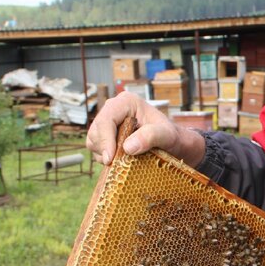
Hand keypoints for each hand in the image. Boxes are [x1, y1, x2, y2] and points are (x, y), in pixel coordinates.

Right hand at [85, 91, 205, 166]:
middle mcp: (114, 109)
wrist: (171, 143)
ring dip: (103, 154)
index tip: (110, 159)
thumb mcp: (167, 136)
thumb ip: (151, 137)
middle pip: (96, 130)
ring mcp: (108, 121)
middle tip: (116, 164)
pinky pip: (96, 147)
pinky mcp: (106, 134)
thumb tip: (128, 147)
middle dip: (104, 148)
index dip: (105, 139)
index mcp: (127, 102)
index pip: (106, 119)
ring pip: (93, 140)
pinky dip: (104, 156)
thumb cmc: (171, 136)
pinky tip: (120, 159)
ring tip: (122, 160)